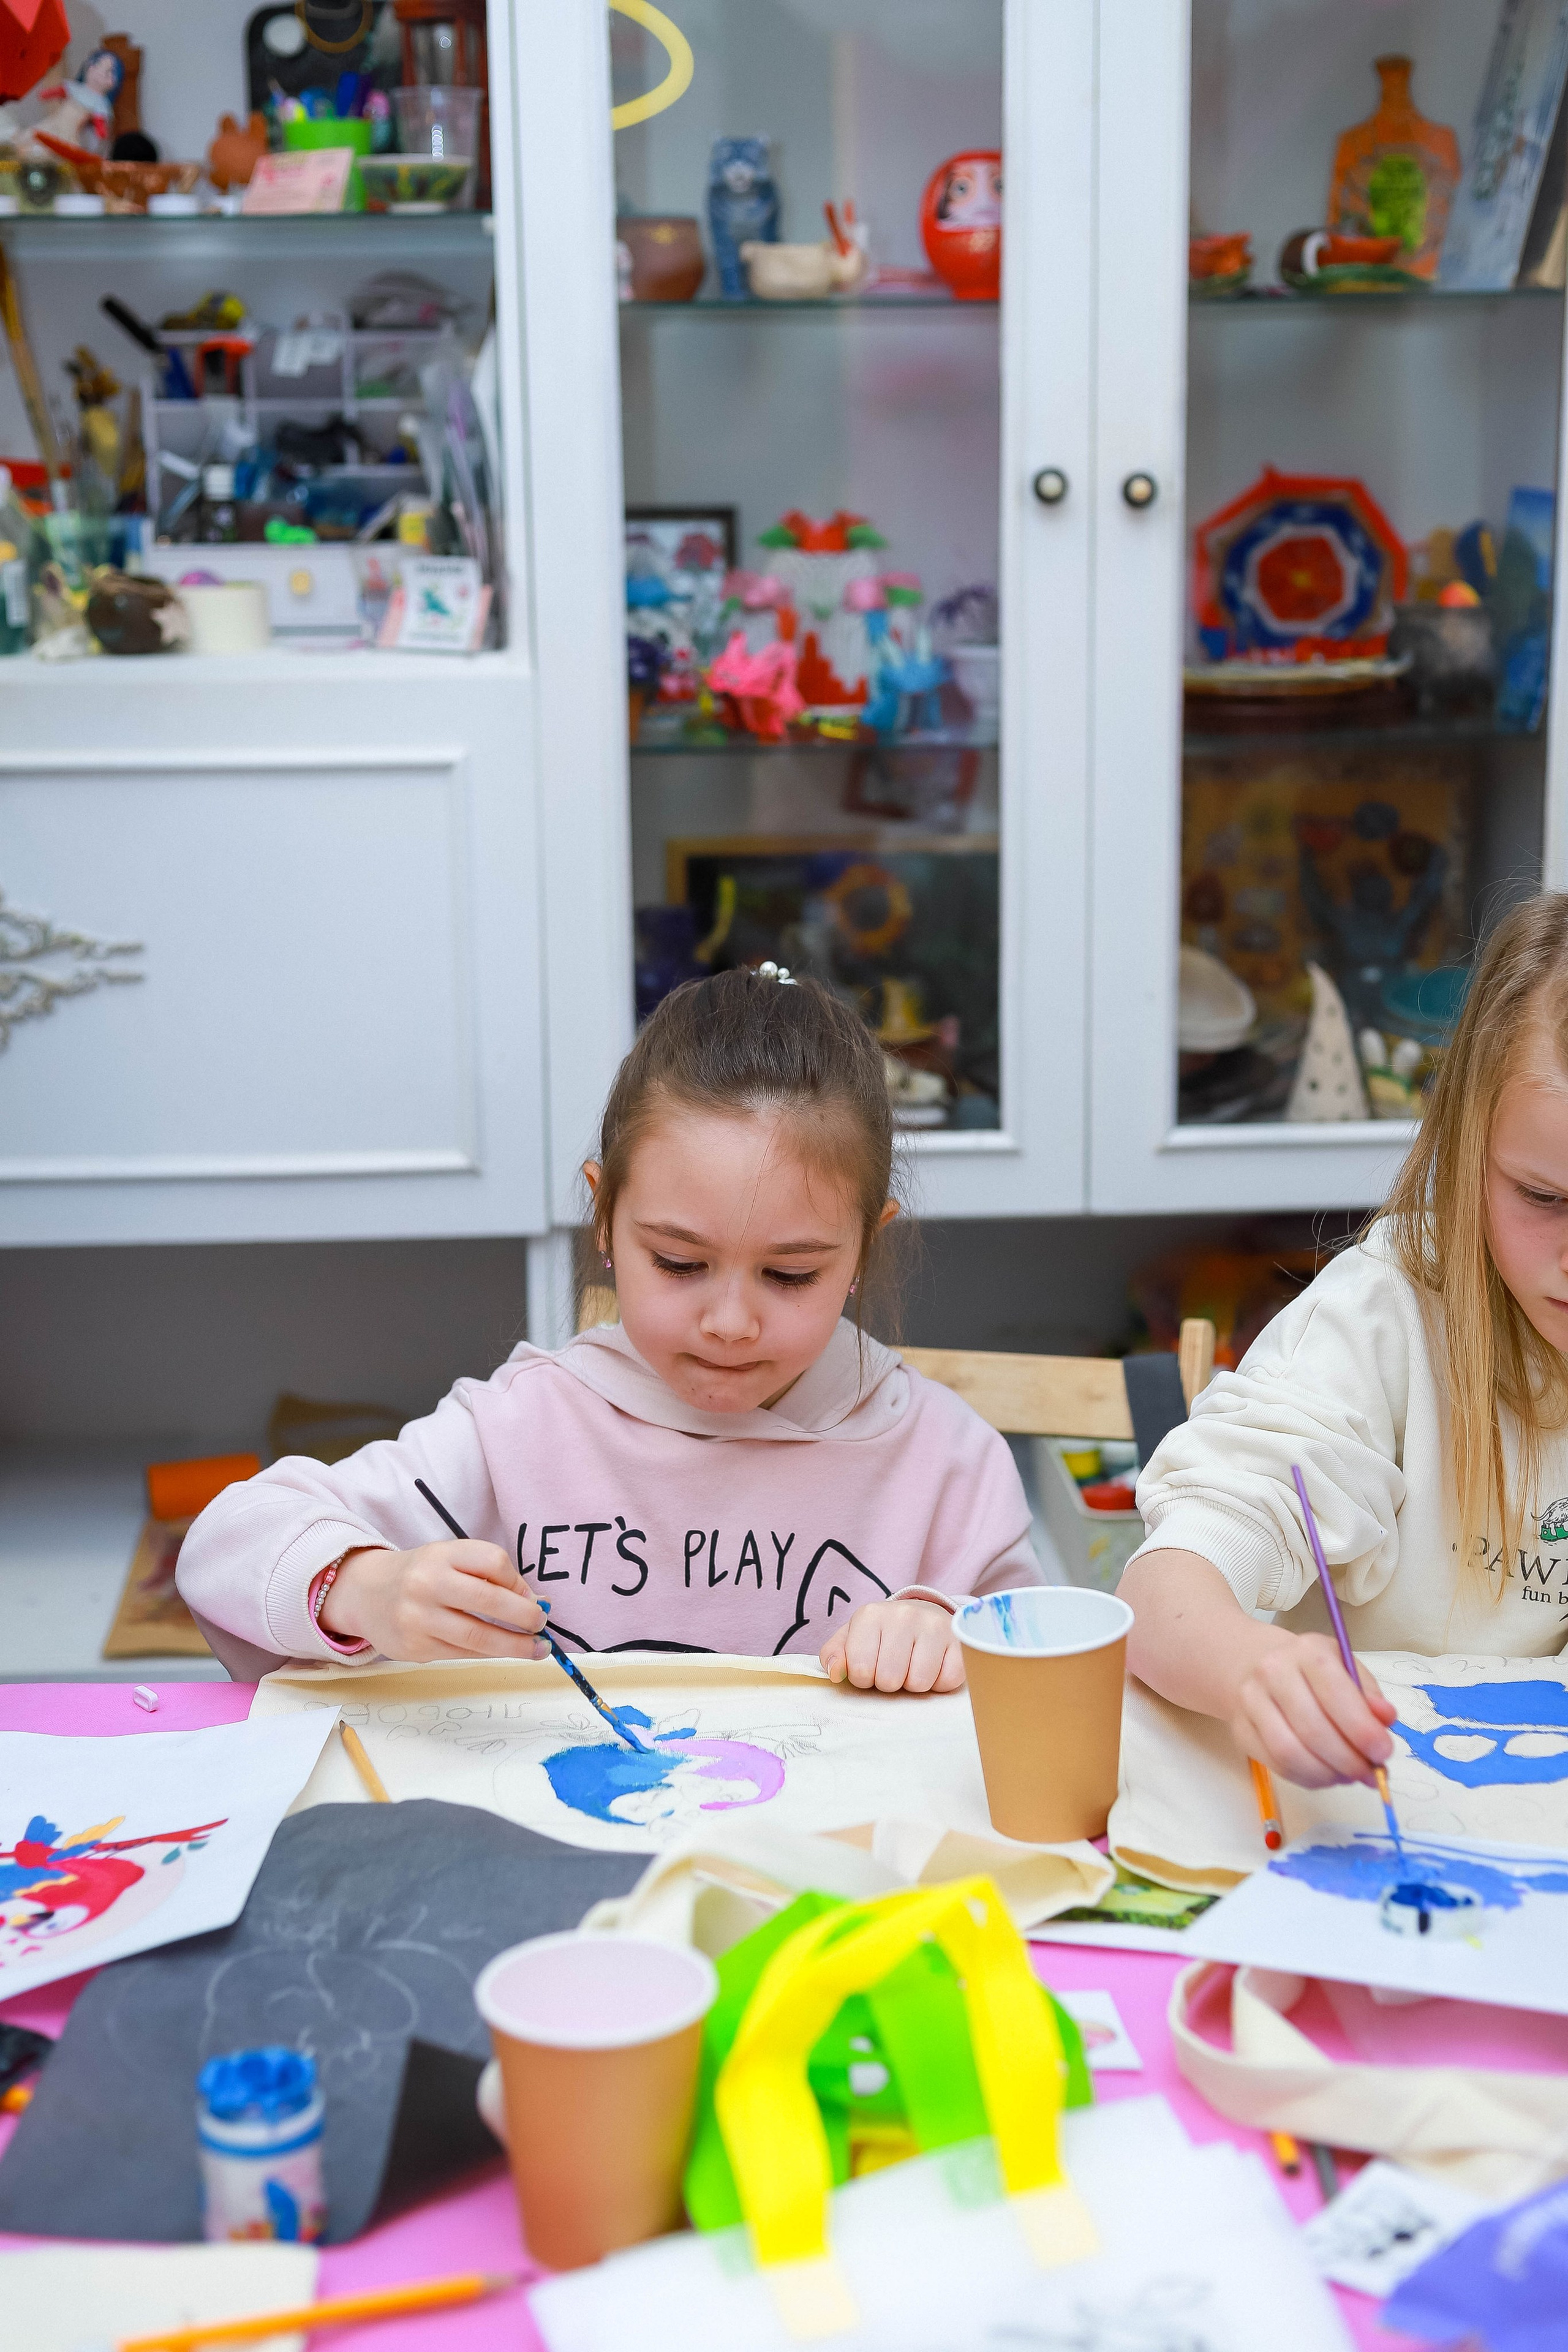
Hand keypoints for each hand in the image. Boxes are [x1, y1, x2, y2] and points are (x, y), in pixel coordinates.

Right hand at [319, 1540, 549, 1662]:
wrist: (365, 1594)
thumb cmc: (421, 1575)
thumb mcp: (449, 1559)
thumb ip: (488, 1574)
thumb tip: (536, 1602)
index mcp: (441, 1554)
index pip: (493, 1562)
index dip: (520, 1583)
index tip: (534, 1598)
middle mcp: (427, 1583)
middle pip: (489, 1600)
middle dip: (524, 1617)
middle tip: (542, 1625)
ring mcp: (418, 1618)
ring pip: (477, 1637)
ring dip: (514, 1646)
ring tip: (536, 1649)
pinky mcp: (414, 1648)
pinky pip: (461, 1653)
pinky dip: (488, 1654)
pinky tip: (502, 1651)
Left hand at [820, 1599, 964, 1694]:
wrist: (924, 1615)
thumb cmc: (883, 1635)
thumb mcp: (852, 1639)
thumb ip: (834, 1655)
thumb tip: (835, 1672)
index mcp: (870, 1615)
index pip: (860, 1671)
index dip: (864, 1678)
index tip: (871, 1666)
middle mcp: (903, 1614)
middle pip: (889, 1680)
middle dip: (890, 1682)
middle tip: (895, 1667)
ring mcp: (934, 1625)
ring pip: (919, 1683)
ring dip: (915, 1684)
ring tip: (913, 1665)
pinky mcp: (959, 1640)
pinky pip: (947, 1681)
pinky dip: (940, 1682)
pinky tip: (935, 1665)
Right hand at [1229, 1628, 1396, 1789]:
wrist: (1253, 1664)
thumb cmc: (1310, 1669)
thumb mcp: (1345, 1667)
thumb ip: (1369, 1694)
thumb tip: (1386, 1718)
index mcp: (1307, 1652)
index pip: (1335, 1694)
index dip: (1362, 1730)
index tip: (1384, 1753)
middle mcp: (1273, 1673)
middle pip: (1313, 1730)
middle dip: (1349, 1761)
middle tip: (1370, 1773)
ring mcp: (1251, 1702)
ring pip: (1290, 1753)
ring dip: (1327, 1774)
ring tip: (1348, 1776)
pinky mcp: (1241, 1730)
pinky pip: (1276, 1765)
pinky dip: (1307, 1779)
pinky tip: (1325, 1774)